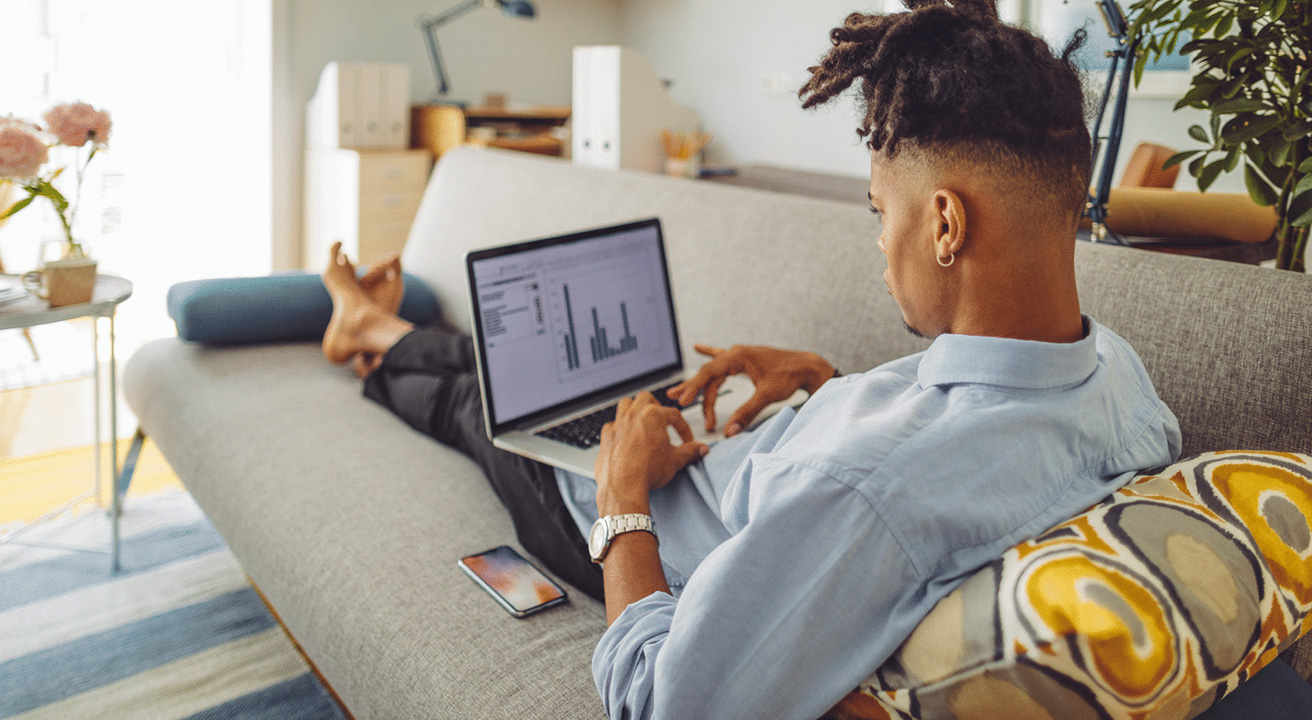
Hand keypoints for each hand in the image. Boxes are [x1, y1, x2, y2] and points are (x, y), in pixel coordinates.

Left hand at [595, 392, 709, 514]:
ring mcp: (617, 425)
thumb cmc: (647, 471)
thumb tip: (701, 449)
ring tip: (642, 421)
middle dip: (656, 406)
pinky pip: (611, 424)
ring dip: (634, 409)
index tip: (686, 440)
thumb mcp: (675, 460)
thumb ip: (690, 452)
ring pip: (625, 404)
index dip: (683, 428)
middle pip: (646, 398)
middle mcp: (633, 415)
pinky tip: (625, 438)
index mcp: (652, 416)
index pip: (673, 415)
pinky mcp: (606, 437)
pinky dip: (619, 428)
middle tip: (662, 421)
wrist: (623, 486)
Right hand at [668, 344, 834, 436]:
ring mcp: (740, 355)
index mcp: (738, 357)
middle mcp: (736, 353)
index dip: (694, 388)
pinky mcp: (746, 360)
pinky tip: (698, 347)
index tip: (683, 402)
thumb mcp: (767, 396)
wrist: (807, 367)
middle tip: (676, 401)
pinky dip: (710, 353)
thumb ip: (746, 413)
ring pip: (713, 370)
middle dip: (692, 388)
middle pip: (708, 374)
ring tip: (679, 388)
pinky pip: (722, 358)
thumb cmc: (790, 376)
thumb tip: (730, 431)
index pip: (708, 373)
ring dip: (699, 382)